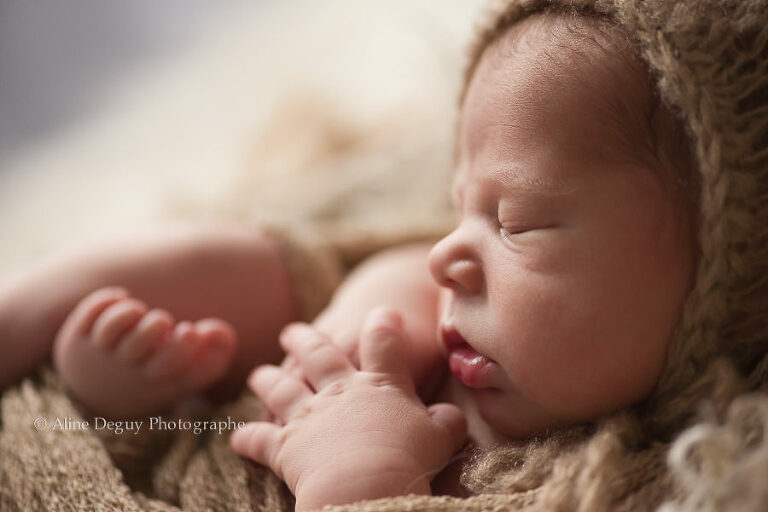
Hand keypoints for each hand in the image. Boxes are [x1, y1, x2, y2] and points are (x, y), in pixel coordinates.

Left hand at [229, 307, 465, 510]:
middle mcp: (340, 392)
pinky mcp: (286, 446)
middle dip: (305, 340)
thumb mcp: (441, 436)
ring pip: (283, 388)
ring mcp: (309, 415)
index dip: (385, 325)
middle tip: (289, 330)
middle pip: (319, 356)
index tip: (383, 311)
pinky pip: (260, 439)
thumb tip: (451, 414)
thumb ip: (446, 420)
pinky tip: (236, 437)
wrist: (367, 482)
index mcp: (379, 385)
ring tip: (258, 372)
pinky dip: (247, 437)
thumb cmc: (408, 457)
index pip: (383, 344)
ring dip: (268, 379)